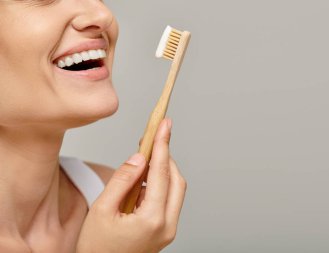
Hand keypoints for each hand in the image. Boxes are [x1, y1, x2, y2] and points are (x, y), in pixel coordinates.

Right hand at [76, 118, 186, 252]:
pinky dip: (160, 184)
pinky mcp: (165, 230)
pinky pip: (168, 199)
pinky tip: (145, 178)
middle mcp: (167, 225)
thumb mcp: (102, 210)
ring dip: (163, 170)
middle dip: (165, 156)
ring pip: (175, 189)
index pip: (161, 173)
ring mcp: (169, 229)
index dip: (162, 145)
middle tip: (153, 137)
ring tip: (145, 157)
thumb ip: (122, 180)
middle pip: (176, 180)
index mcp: (152, 220)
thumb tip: (139, 157)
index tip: (165, 124)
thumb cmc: (96, 248)